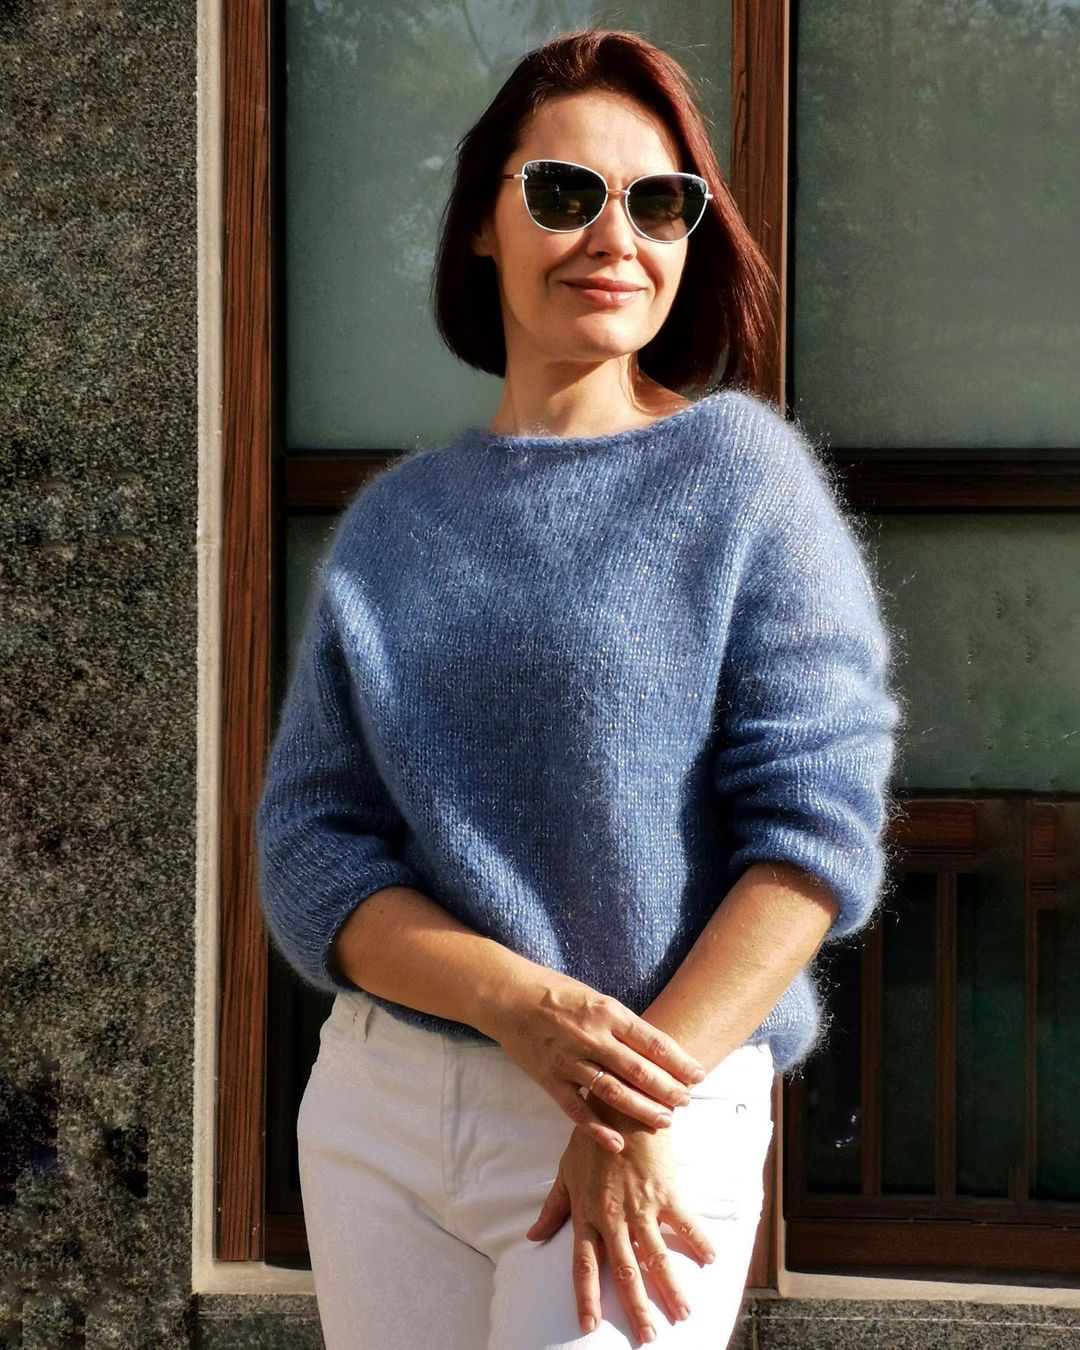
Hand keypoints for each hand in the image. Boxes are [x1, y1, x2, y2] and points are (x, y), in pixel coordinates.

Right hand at [482, 968, 706, 1151]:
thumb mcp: (596, 998)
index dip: (679, 1061)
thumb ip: (622, 1024)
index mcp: (607, 1012)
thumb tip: (656, 1049)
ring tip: (665, 1121)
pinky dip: (597, 1128)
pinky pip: (577, 1109)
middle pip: (639, 1070)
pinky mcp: (550, 1079)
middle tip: (687, 1102)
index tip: (698, 1075)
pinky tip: (617, 1143)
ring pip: (613, 1092)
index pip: (653, 1041)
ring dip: (643, 1110)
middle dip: (668, 1089)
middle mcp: (592, 1037)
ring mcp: (570, 1060)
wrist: (510, 997)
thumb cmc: (557, 994)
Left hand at [526, 1097, 716, 1342]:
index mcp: (587, 1213)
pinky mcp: (665, 1190)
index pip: (584, 1265)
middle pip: (624, 1271)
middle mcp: (613, 1216)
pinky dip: (698, 1241)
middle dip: (636, 1307)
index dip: (586, 1296)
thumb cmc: (590, 1136)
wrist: (619, 1103)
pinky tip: (710, 1260)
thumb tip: (532, 1236)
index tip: (589, 1325)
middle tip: (648, 1336)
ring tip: (682, 1314)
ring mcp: (640, 1205)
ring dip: (670, 1288)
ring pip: (655, 1256)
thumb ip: (553, 1208)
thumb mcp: (565, 1171)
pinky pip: (684, 1222)